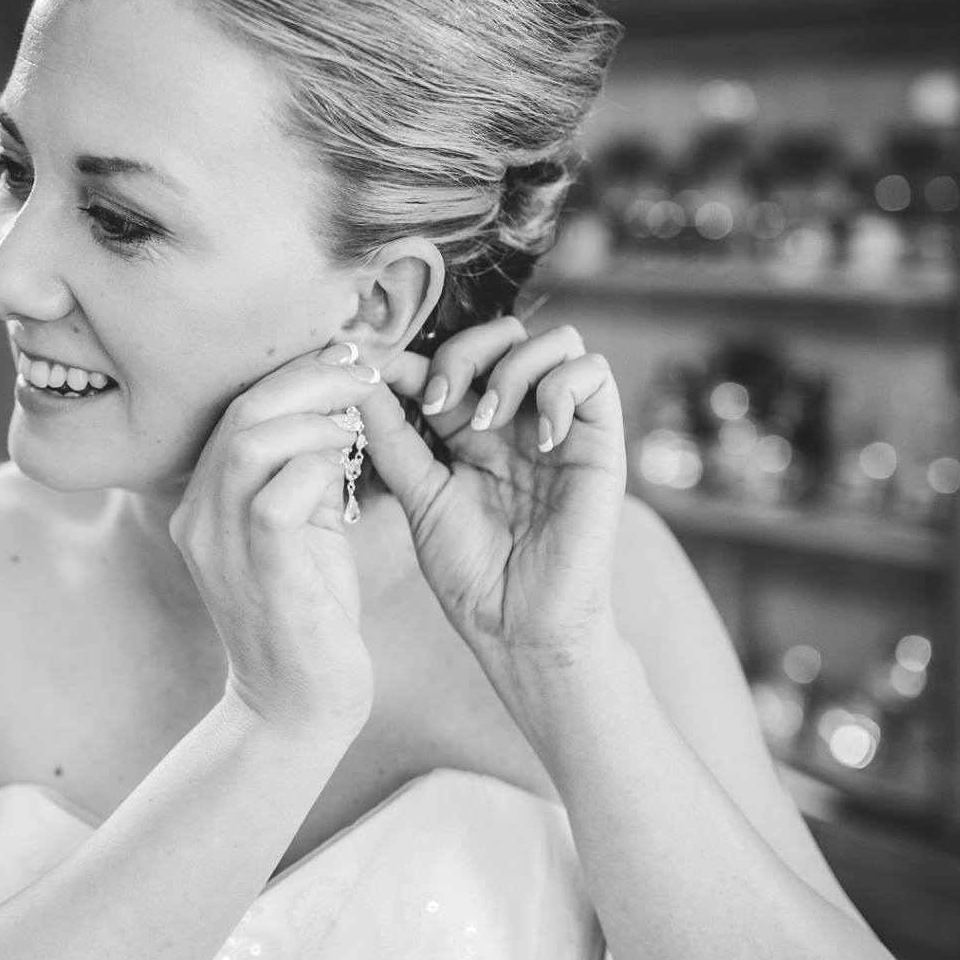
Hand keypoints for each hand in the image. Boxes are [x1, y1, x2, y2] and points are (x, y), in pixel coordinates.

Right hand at [170, 343, 386, 743]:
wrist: (297, 708)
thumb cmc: (310, 614)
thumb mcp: (303, 529)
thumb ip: (306, 472)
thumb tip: (339, 409)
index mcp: (204, 501)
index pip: (236, 409)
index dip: (293, 373)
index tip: (347, 360)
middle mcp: (197, 516)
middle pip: (240, 412)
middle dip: (309, 380)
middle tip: (365, 375)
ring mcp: (219, 545)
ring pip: (249, 443)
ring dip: (315, 420)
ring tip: (358, 426)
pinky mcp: (259, 574)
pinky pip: (276, 498)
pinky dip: (317, 472)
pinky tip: (348, 480)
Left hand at [359, 318, 626, 693]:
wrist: (521, 626)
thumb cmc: (471, 572)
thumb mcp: (420, 496)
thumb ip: (393, 438)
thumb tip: (358, 381)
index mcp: (470, 429)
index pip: (450, 360)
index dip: (418, 356)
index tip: (385, 370)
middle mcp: (518, 419)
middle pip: (505, 333)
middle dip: (466, 350)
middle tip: (441, 398)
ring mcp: (560, 427)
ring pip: (555, 340)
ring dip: (514, 367)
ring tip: (490, 422)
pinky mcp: (601, 441)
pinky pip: (594, 373)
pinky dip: (562, 388)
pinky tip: (542, 438)